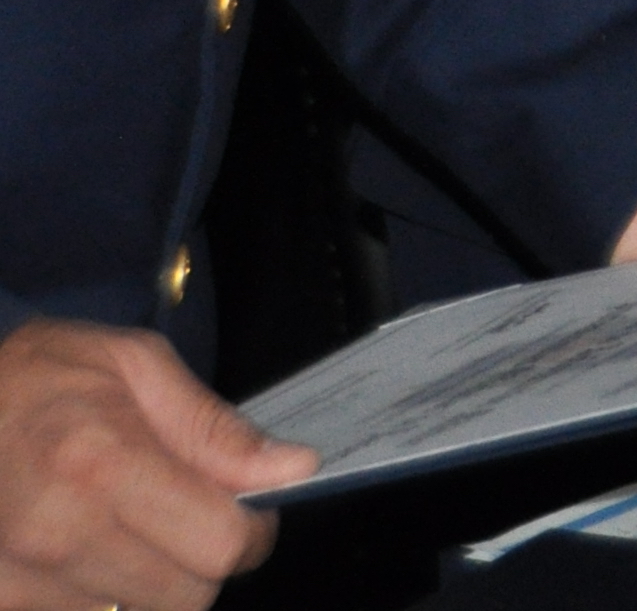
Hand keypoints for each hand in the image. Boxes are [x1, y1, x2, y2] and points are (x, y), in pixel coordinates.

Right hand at [0, 317, 312, 610]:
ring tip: (124, 519)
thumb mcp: (136, 365)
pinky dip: (100, 590)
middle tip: (187, 513)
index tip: (250, 512)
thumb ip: (214, 427)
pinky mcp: (1, 600)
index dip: (252, 532)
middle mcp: (57, 533)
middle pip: (185, 596)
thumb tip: (291, 470)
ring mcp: (19, 579)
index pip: (219, 547)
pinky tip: (88, 544)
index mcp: (101, 464)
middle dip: (203, 558)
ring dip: (149, 577)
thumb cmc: (38, 377)